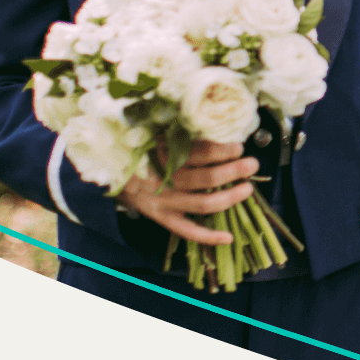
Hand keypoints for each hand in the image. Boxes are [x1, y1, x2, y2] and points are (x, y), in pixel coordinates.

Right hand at [118, 140, 256, 245]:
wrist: (108, 168)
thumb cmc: (138, 147)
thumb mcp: (154, 131)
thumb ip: (180, 130)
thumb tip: (215, 123)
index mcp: (160, 153)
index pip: (197, 152)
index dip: (221, 150)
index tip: (239, 146)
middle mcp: (162, 179)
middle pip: (206, 177)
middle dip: (233, 170)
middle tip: (252, 163)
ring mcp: (162, 201)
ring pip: (202, 203)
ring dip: (229, 197)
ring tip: (247, 188)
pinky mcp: (160, 217)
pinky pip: (186, 230)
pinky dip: (207, 236)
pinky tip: (228, 237)